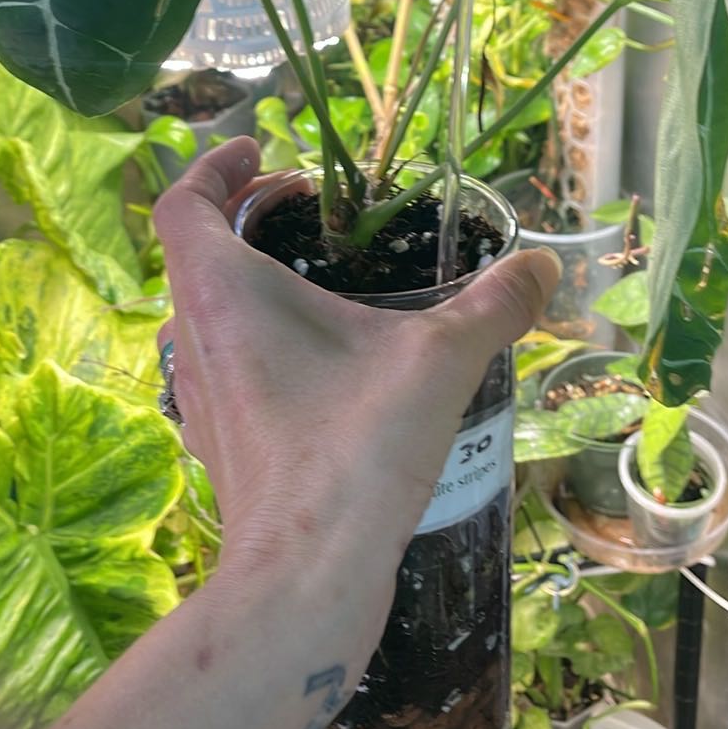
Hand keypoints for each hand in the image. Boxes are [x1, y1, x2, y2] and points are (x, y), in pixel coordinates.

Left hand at [154, 140, 559, 579]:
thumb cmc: (351, 451)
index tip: (261, 152)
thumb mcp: (437, 360)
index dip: (215, 166)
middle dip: (244, 220)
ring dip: (247, 285)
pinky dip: (257, 343)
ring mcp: (198, 396)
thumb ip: (493, 305)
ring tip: (318, 282)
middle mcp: (192, 337)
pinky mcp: (216, 444)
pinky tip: (321, 366)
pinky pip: (224, 368)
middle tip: (306, 211)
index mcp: (219, 291)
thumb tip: (543, 264)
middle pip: (194, 254)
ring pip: (205, 315)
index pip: (183, 202)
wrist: (303, 577)